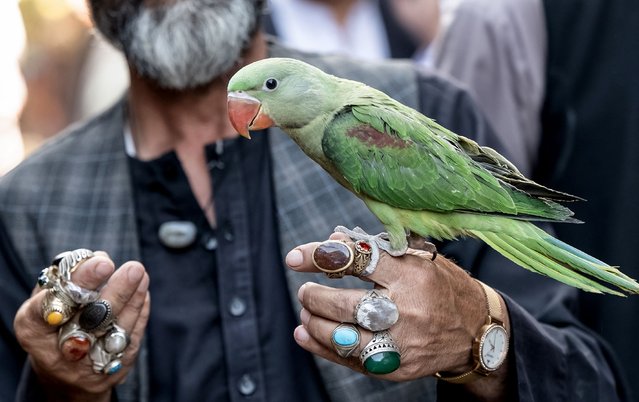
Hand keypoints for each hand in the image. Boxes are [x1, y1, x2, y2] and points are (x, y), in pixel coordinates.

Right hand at [13, 252, 149, 401]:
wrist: (63, 372)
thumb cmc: (53, 322)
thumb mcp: (47, 299)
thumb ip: (67, 278)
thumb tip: (100, 258)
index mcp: (33, 330)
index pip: (50, 306)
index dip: (78, 284)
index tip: (104, 262)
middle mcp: (59, 352)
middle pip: (91, 319)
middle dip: (116, 291)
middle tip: (133, 268)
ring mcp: (88, 365)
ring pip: (116, 327)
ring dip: (133, 297)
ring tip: (140, 273)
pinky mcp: (112, 369)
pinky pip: (130, 337)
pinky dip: (138, 311)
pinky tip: (142, 290)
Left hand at [286, 232, 510, 398]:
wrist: (475, 330)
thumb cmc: (440, 286)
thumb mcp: (416, 258)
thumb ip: (375, 248)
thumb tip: (332, 241)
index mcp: (412, 274)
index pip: (357, 260)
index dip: (319, 256)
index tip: (294, 258)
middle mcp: (407, 310)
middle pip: (345, 305)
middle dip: (314, 297)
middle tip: (305, 291)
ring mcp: (402, 343)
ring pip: (343, 337)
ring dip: (314, 323)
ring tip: (306, 312)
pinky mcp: (397, 367)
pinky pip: (350, 361)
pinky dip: (322, 348)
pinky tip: (305, 335)